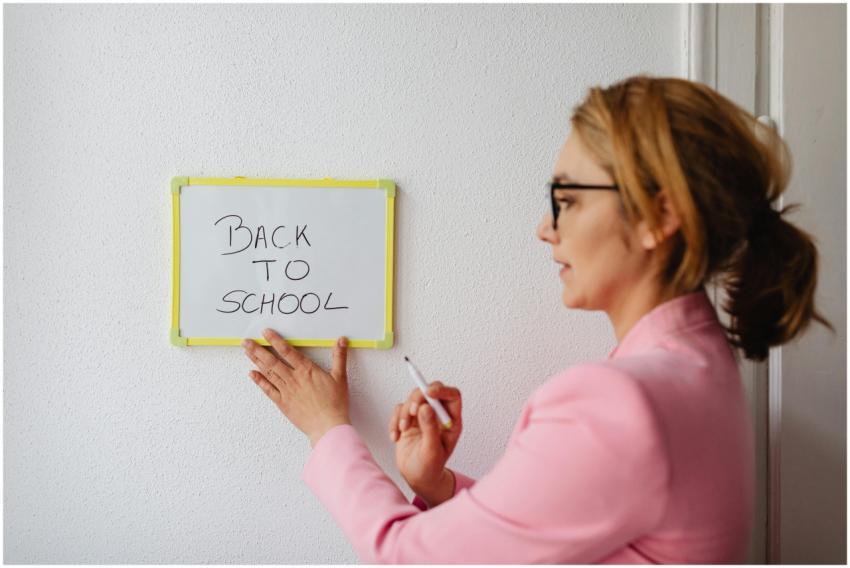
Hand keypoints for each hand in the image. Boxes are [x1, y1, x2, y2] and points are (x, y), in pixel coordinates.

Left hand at [243, 328, 350, 446]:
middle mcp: (293, 378)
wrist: (328, 426)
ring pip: (268, 373)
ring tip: (247, 352)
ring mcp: (286, 391)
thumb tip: (341, 341)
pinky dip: (259, 381)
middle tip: (247, 341)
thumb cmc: (335, 403)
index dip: (275, 340)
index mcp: (306, 370)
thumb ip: (339, 357)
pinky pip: (268, 390)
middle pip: (272, 361)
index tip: (266, 333)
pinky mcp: (283, 403)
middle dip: (258, 349)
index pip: (288, 351)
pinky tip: (252, 374)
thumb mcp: (340, 377)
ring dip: (256, 361)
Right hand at [389, 382, 462, 504]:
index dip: (442, 390)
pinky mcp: (408, 420)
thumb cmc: (430, 468)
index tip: (428, 393)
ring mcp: (423, 416)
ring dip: (404, 412)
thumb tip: (426, 407)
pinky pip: (399, 409)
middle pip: (429, 392)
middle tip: (411, 412)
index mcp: (451, 421)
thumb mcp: (432, 451)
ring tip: (403, 430)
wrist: (416, 477)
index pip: (452, 396)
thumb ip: (430, 429)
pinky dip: (394, 421)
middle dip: (418, 398)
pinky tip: (395, 437)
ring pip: (412, 399)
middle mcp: (438, 415)